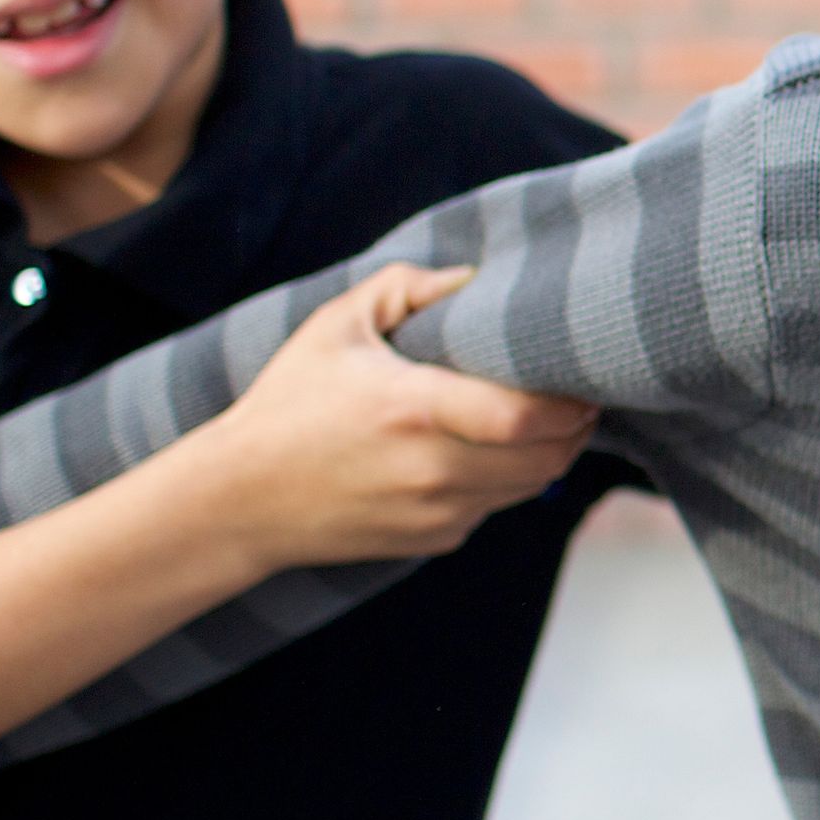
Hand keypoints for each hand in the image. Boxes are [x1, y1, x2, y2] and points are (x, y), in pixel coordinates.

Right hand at [178, 265, 598, 574]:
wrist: (237, 502)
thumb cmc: (287, 405)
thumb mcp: (336, 326)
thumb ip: (408, 287)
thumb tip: (475, 279)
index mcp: (415, 410)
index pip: (529, 416)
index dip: (572, 399)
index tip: (582, 372)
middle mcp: (434, 470)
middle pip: (549, 456)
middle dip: (577, 424)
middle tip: (581, 391)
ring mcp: (437, 513)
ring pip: (532, 486)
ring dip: (549, 452)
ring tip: (543, 414)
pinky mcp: (435, 540)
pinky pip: (496, 506)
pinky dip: (508, 479)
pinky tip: (488, 448)